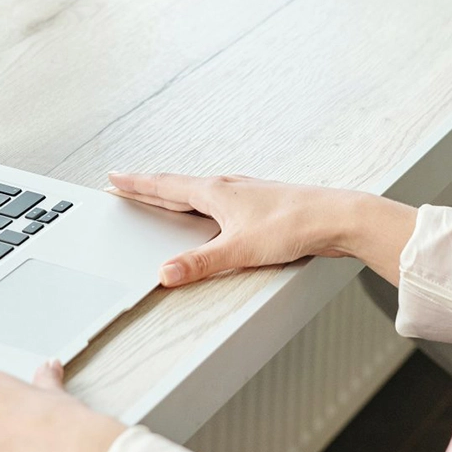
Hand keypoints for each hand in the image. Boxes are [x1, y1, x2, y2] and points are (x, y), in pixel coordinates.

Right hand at [107, 172, 418, 286]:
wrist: (336, 217)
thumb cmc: (293, 225)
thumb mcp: (240, 249)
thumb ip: (201, 263)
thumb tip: (166, 273)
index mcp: (216, 192)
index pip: (166, 186)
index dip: (137, 184)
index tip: (115, 177)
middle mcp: (228, 187)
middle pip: (178, 185)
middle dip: (150, 186)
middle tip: (127, 184)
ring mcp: (245, 193)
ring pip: (200, 191)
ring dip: (176, 192)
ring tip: (161, 196)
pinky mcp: (260, 205)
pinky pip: (219, 200)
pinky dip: (202, 202)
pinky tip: (211, 213)